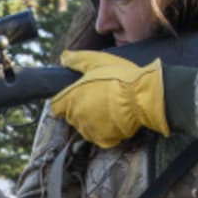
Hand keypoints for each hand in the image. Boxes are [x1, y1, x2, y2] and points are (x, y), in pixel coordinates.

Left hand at [49, 51, 168, 147]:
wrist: (142, 96)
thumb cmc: (119, 76)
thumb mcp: (96, 61)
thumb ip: (76, 60)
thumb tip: (63, 58)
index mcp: (71, 98)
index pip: (56, 106)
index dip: (63, 101)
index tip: (74, 96)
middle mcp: (77, 117)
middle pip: (71, 116)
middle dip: (80, 108)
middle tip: (98, 97)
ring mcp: (90, 130)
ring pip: (85, 127)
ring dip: (92, 120)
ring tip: (109, 107)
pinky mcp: (104, 140)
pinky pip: (100, 137)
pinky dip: (105, 130)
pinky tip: (115, 119)